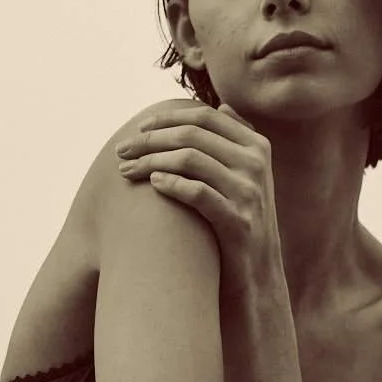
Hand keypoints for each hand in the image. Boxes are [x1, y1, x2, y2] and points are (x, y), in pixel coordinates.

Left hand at [115, 101, 279, 296]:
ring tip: (126, 170)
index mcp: (257, 146)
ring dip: (150, 162)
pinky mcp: (239, 222)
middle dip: (150, 140)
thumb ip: (236, 140)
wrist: (259, 274)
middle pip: (192, 135)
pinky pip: (198, 193)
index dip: (168, 118)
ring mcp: (249, 192)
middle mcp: (256, 164)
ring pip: (190, 159)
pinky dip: (171, 185)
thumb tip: (223, 106)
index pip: (205, 117)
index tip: (139, 128)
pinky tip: (152, 185)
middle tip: (121, 150)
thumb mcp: (247, 176)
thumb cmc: (242, 220)